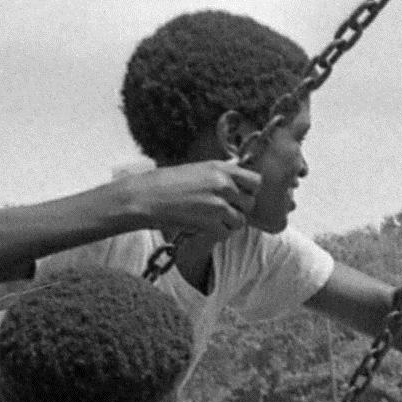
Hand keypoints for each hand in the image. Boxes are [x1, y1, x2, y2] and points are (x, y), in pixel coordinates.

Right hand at [124, 160, 257, 240]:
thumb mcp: (198, 170)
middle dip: (238, 209)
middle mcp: (224, 185)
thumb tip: (239, 185)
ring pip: (240, 221)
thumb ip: (221, 176)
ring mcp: (219, 205)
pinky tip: (201, 226)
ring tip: (209, 218)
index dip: (249, 191)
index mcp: (221, 168)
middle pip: (250, 203)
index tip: (239, 195)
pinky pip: (226, 233)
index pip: (256, 181)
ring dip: (228, 223)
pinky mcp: (211, 223)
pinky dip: (216, 233)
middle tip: (219, 210)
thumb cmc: (166, 183)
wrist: (144, 197)